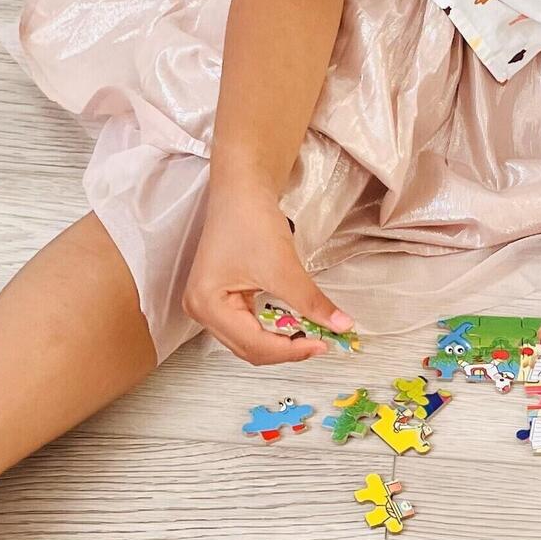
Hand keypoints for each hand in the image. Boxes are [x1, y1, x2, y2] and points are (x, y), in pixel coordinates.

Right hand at [183, 179, 359, 367]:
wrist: (243, 189)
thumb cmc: (250, 220)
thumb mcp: (284, 267)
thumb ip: (311, 302)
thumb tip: (341, 325)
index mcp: (205, 304)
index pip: (253, 344)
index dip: (290, 350)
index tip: (323, 344)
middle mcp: (199, 309)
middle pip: (247, 348)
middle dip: (284, 349)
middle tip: (320, 342)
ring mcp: (207, 304)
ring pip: (248, 341)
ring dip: (278, 342)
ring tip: (309, 336)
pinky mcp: (220, 298)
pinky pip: (247, 326)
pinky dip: (271, 330)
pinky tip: (292, 326)